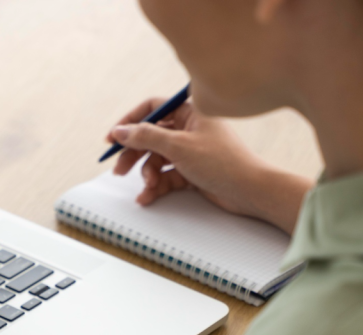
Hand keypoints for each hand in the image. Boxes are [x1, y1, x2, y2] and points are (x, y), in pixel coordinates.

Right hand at [108, 98, 313, 233]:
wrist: (250, 192)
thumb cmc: (222, 163)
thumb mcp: (178, 146)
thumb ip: (146, 137)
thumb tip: (120, 131)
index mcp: (190, 112)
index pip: (152, 108)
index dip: (130, 122)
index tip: (112, 139)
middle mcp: (189, 129)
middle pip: (150, 137)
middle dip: (134, 154)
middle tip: (118, 170)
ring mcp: (191, 151)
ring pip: (157, 159)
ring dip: (147, 174)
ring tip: (148, 187)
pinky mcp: (192, 172)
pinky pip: (166, 176)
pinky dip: (156, 186)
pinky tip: (148, 197)